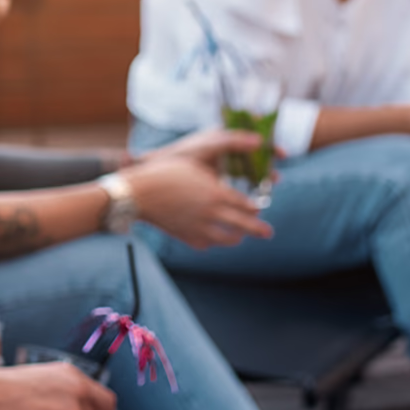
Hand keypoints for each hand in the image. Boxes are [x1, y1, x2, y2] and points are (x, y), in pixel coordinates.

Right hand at [127, 130, 273, 246]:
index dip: (254, 208)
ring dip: (235, 238)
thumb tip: (226, 184)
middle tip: (268, 233)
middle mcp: (211, 213)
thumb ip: (215, 176)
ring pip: (225, 238)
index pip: (244, 205)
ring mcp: (198, 227)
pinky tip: (212, 240)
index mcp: (216, 193)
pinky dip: (211, 242)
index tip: (259, 209)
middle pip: (242, 225)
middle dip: (257, 229)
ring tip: (240, 238)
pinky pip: (205, 243)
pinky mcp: (185, 236)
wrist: (140, 192)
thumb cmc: (166, 172)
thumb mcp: (196, 166)